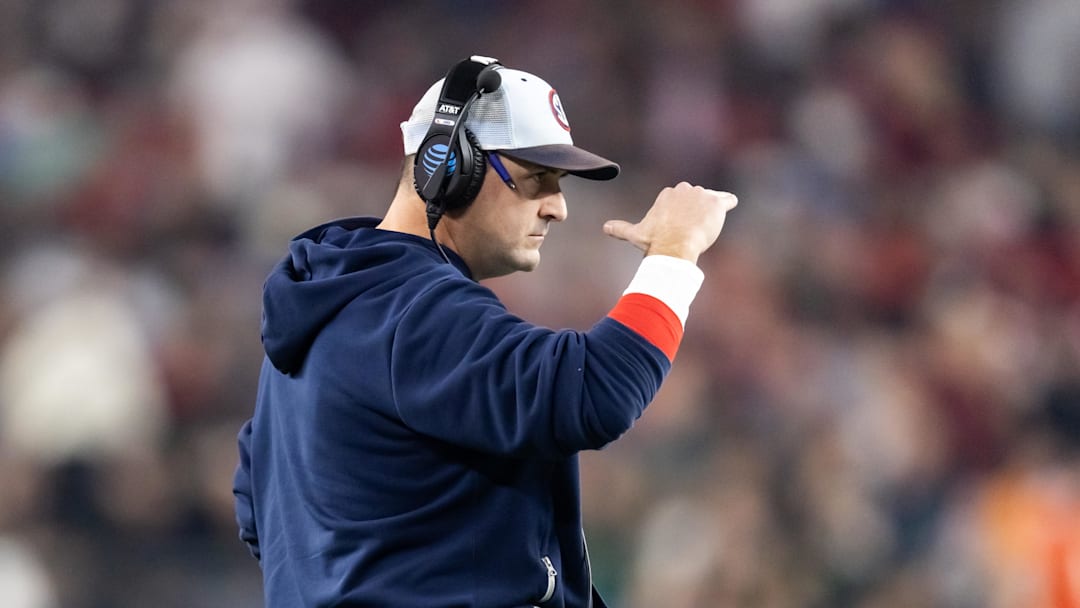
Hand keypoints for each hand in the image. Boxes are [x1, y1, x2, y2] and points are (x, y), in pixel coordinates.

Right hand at [603, 182, 737, 262]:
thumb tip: (605, 227)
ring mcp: (702, 195)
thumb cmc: (655, 241)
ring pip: (711, 200)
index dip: (681, 215)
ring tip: (705, 229)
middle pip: (695, 199)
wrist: (674, 247)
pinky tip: (729, 208)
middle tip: (691, 231)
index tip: (678, 229)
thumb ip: (621, 228)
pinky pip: (728, 199)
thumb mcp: (636, 234)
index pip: (680, 201)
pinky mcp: (717, 204)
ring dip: (710, 213)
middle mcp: (685, 189)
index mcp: (668, 193)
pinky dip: (729, 203)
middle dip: (695, 212)